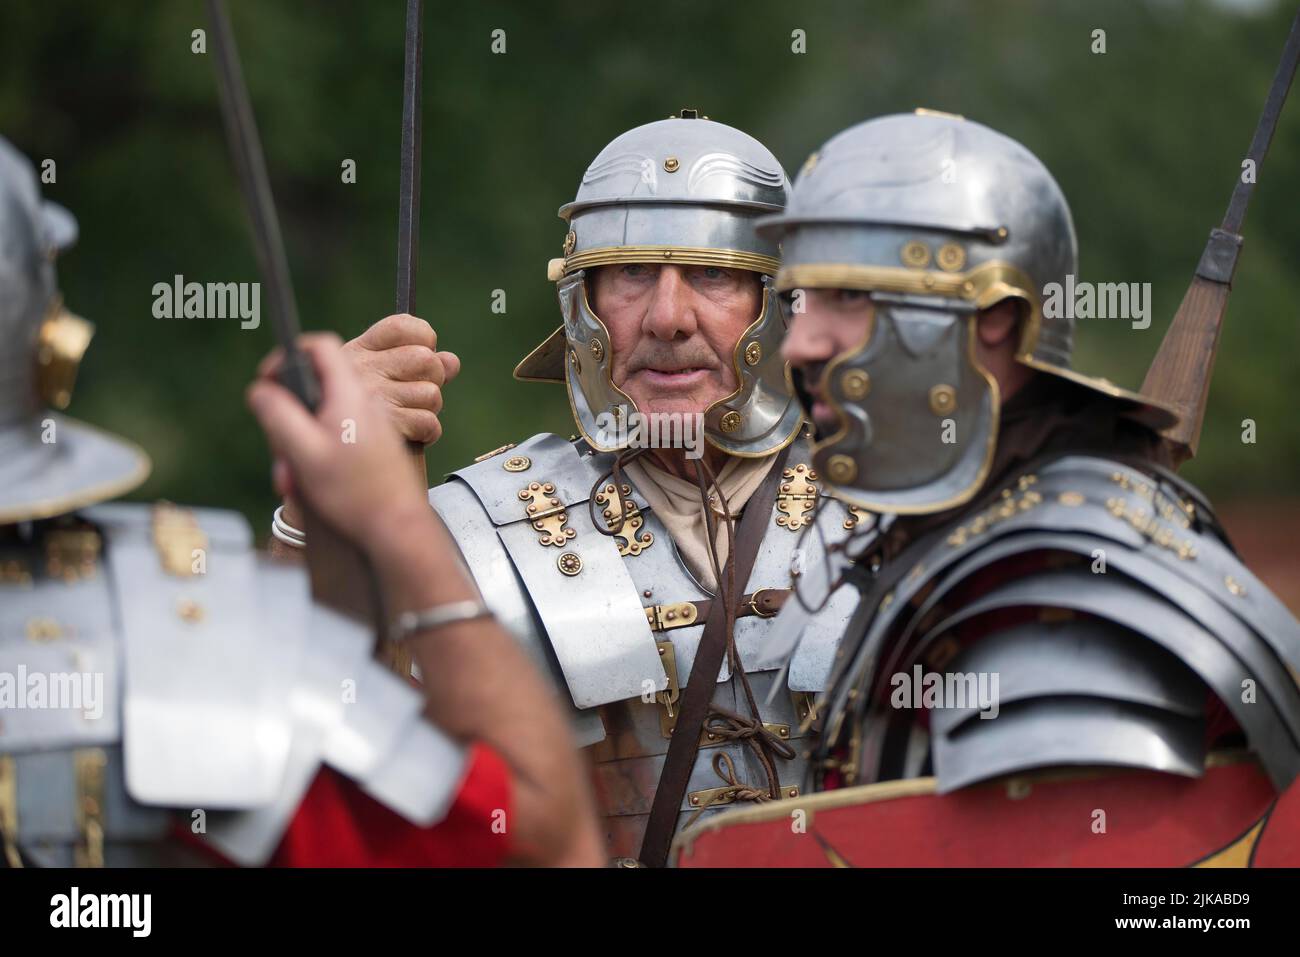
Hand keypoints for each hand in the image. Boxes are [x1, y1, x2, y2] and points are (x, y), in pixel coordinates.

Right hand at [249, 333, 432, 554]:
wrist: (397, 527)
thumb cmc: (354, 494)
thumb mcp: (303, 452)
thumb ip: (278, 415)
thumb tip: (260, 389)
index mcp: (349, 395)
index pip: (321, 347)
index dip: (289, 355)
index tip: (268, 379)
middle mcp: (366, 404)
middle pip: (316, 389)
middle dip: (289, 416)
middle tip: (279, 450)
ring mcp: (373, 425)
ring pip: (324, 419)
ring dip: (302, 444)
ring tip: (294, 479)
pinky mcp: (375, 446)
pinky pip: (339, 438)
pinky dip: (320, 456)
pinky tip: (314, 485)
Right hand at [341, 314, 460, 445]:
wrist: (326, 446)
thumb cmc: (354, 411)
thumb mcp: (374, 375)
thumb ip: (417, 363)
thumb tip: (451, 361)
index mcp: (359, 349)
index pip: (402, 325)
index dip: (424, 337)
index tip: (423, 349)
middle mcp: (363, 368)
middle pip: (426, 360)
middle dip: (433, 378)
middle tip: (416, 391)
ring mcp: (373, 396)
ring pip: (431, 394)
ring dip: (428, 408)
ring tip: (409, 413)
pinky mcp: (384, 426)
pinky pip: (428, 422)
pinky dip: (428, 431)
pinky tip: (414, 432)